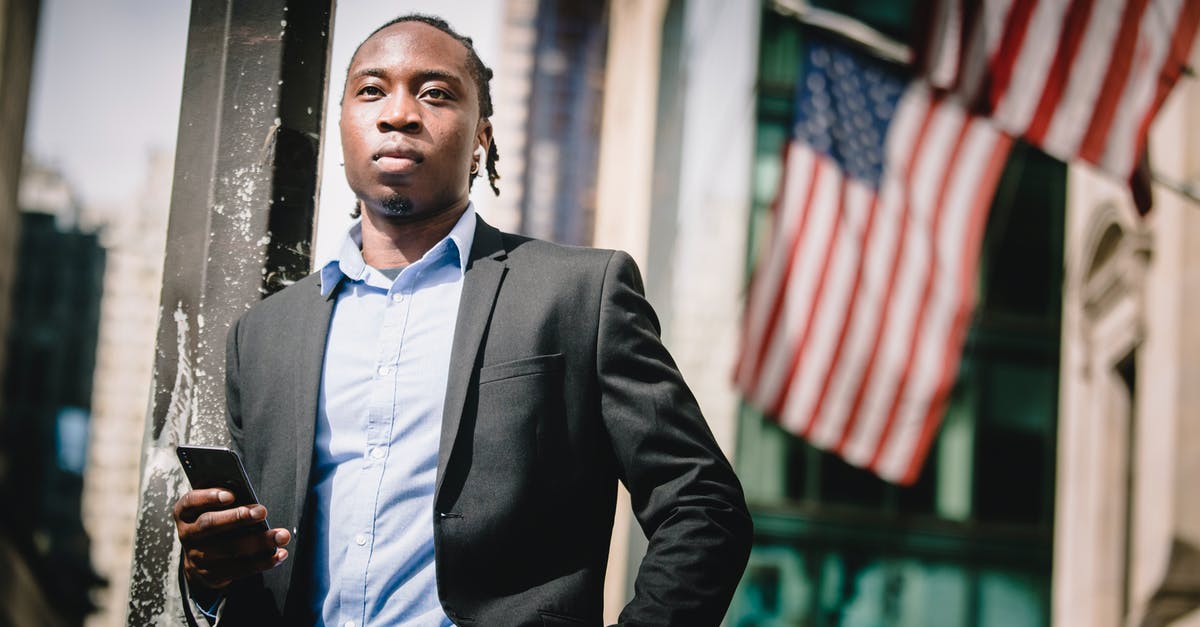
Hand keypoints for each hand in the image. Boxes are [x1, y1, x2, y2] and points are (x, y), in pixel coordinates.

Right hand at [173, 489, 291, 590]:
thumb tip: (250, 495)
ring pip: (230, 549)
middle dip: (238, 517)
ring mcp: (198, 557)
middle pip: (210, 525)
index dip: (208, 497)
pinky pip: (240, 569)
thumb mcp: (211, 507)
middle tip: (262, 511)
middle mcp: (188, 535)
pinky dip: (264, 561)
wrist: (198, 559)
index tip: (231, 495)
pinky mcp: (212, 575)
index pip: (190, 502)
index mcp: (185, 513)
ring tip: (281, 535)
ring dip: (259, 542)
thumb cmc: (214, 521)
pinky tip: (280, 553)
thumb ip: (225, 499)